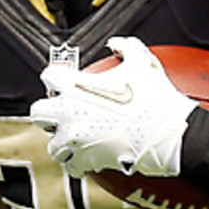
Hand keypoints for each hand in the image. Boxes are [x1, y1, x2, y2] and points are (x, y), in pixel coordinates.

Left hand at [30, 36, 197, 177]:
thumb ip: (125, 46)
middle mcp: (68, 113)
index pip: (49, 77)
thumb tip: (116, 42)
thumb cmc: (156, 98)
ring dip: (61, 140)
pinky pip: (71, 165)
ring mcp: (75, 139)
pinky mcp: (86, 161)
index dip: (57, 77)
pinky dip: (77, 162)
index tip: (65, 81)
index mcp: (75, 86)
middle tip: (63, 111)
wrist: (170, 134)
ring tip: (75, 137)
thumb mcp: (142, 61)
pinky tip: (87, 156)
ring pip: (52, 144)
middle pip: (39, 112)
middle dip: (48, 112)